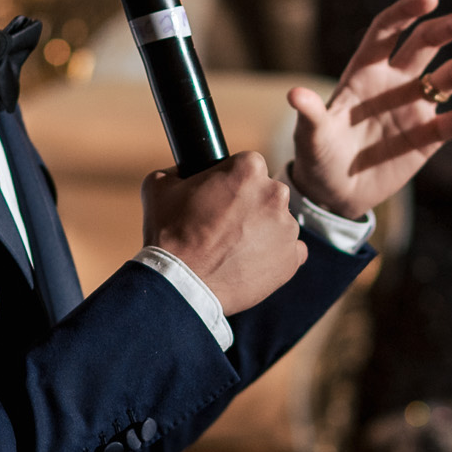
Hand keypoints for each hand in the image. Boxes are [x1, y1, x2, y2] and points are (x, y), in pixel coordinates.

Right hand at [141, 151, 306, 314]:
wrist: (180, 285)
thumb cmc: (169, 234)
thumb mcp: (159, 186)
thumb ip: (179, 170)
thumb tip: (185, 170)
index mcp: (249, 169)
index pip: (248, 166)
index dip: (232, 182)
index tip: (219, 198)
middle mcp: (276, 194)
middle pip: (267, 193)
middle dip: (249, 205)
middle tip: (224, 226)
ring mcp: (287, 228)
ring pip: (278, 223)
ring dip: (262, 231)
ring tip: (232, 249)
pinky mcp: (292, 259)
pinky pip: (289, 252)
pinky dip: (273, 256)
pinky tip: (249, 262)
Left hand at [287, 0, 451, 219]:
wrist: (334, 194)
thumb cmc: (317, 158)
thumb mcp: (311, 137)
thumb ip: (311, 114)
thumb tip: (295, 95)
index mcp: (365, 72)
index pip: (387, 30)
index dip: (406, 11)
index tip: (430, 0)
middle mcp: (394, 82)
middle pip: (426, 43)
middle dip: (449, 29)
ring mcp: (414, 108)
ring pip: (449, 79)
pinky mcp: (428, 138)